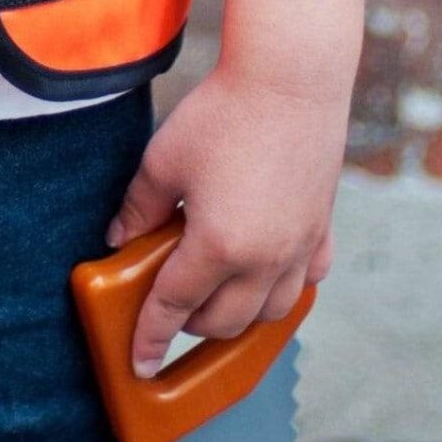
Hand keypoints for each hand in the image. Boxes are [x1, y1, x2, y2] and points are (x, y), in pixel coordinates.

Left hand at [104, 61, 343, 376]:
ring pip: (269, 312)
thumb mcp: (164, 158)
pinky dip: (284, 288)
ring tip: (216, 296)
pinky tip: (269, 273)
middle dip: (191, 324)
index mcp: (218, 246)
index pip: (175, 306)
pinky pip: (307, 280)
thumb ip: (139, 207)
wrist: (290, 78)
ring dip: (239, 315)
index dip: (151, 335)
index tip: (140, 362)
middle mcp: (264, 259)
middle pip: (224, 321)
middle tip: (170, 308)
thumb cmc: (224, 112)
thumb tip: (118, 239)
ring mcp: (299, 247)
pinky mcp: (322, 227)